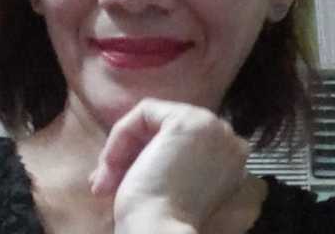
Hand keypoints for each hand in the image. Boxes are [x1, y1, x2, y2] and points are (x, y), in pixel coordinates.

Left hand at [89, 98, 249, 231]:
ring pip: (153, 119)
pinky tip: (111, 165)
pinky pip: (144, 112)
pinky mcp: (186, 120)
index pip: (181, 141)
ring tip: (103, 181)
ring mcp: (211, 126)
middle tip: (104, 182)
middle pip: (167, 128)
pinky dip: (121, 135)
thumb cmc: (160, 218)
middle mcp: (228, 138)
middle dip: (131, 152)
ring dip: (122, 148)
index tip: (119, 183)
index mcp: (231, 158)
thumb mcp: (171, 182)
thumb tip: (132, 153)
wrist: (160, 232)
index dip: (146, 157)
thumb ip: (168, 159)